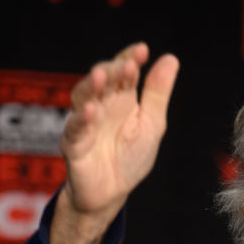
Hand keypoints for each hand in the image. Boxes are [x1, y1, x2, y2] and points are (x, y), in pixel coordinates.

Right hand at [51, 43, 179, 243]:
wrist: (113, 193)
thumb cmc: (130, 157)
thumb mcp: (152, 124)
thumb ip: (157, 94)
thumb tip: (170, 59)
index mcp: (122, 99)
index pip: (124, 72)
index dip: (130, 58)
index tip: (142, 50)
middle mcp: (101, 105)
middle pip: (102, 80)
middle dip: (112, 70)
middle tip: (125, 64)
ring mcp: (85, 123)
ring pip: (83, 97)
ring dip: (91, 86)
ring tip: (102, 75)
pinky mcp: (74, 144)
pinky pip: (74, 129)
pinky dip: (81, 119)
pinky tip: (91, 111)